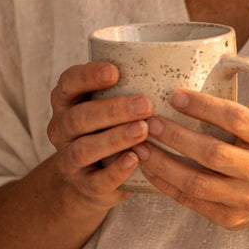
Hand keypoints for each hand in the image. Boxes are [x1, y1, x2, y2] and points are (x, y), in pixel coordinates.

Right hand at [46, 62, 153, 209]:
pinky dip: (116, 171)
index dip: (87, 76)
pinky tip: (135, 159)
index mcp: (68, 102)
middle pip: (78, 117)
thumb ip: (132, 86)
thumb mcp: (112, 103)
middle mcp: (62, 129)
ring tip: (143, 130)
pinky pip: (96, 181)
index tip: (115, 71)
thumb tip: (186, 63)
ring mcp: (69, 159)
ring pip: (83, 149)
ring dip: (115, 139)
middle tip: (146, 104)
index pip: (68, 83)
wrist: (92, 178)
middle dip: (112, 110)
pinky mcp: (83, 185)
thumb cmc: (110, 127)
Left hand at [135, 89, 248, 231]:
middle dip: (176, 136)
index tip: (175, 96)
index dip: (204, 107)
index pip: (237, 119)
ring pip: (196, 182)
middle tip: (150, 121)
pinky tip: (147, 168)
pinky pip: (189, 201)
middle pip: (213, 153)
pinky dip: (164, 183)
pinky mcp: (227, 218)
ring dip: (163, 163)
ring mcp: (246, 198)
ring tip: (140, 145)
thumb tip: (248, 59)